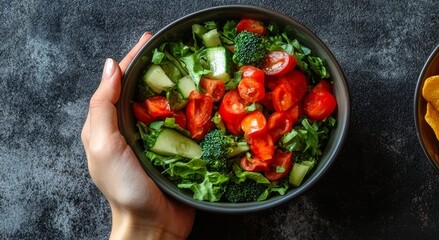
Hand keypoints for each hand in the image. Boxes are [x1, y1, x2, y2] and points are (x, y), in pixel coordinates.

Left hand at [81, 33, 194, 238]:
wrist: (153, 226)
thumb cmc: (124, 188)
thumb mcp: (103, 145)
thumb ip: (102, 107)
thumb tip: (110, 67)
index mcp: (113, 123)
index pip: (122, 81)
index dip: (135, 58)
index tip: (152, 40)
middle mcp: (137, 128)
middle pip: (150, 89)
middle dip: (164, 68)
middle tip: (182, 51)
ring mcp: (161, 140)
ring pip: (174, 104)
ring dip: (186, 87)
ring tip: (201, 70)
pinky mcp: (183, 152)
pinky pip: (193, 125)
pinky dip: (202, 111)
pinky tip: (214, 101)